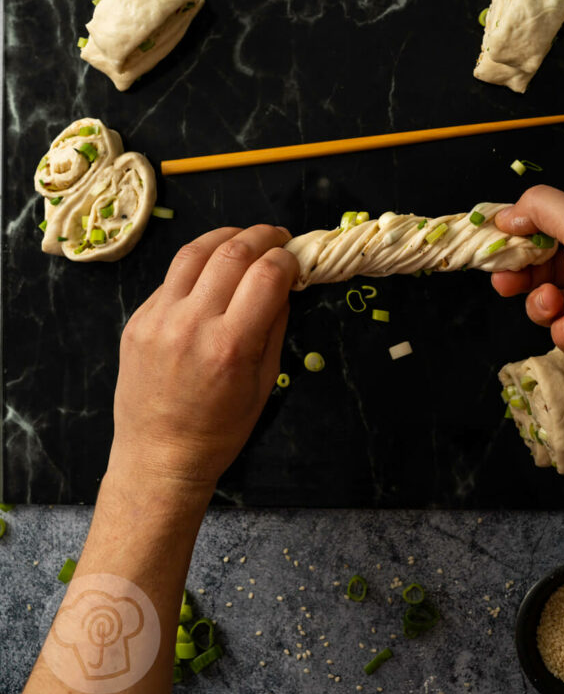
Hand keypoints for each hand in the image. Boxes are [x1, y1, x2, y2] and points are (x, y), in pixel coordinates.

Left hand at [109, 225, 297, 498]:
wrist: (159, 456)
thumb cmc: (221, 429)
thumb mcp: (264, 382)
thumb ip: (275, 326)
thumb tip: (284, 282)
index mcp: (231, 346)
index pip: (267, 276)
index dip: (287, 259)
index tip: (295, 259)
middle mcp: (192, 324)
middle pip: (232, 253)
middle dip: (262, 236)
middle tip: (277, 237)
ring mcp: (158, 319)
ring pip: (194, 252)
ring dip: (226, 236)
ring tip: (245, 238)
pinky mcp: (137, 320)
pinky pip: (172, 278)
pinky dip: (198, 265)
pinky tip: (212, 271)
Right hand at [490, 185, 563, 399]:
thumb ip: (542, 208)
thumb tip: (508, 213)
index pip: (553, 223)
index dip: (521, 232)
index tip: (495, 242)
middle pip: (544, 263)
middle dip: (522, 273)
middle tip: (503, 280)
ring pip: (548, 299)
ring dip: (543, 304)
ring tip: (554, 305)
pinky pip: (563, 330)